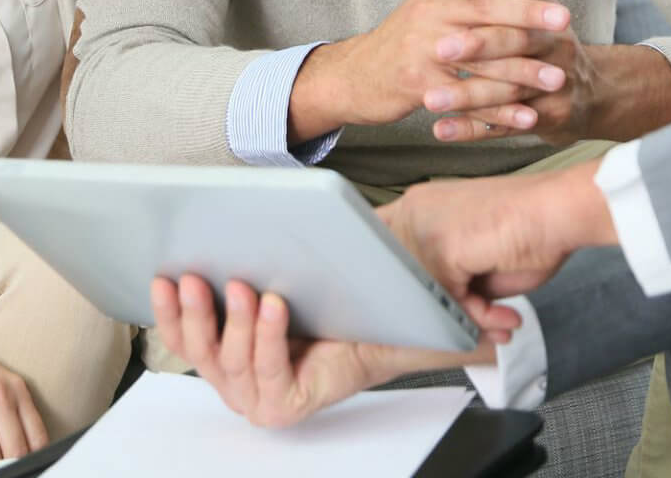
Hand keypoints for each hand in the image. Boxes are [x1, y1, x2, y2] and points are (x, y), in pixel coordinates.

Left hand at [149, 275, 498, 428]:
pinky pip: (183, 336)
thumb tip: (505, 328)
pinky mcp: (212, 343)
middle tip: (240, 283)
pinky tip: (165, 281)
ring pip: (200, 351)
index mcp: (305, 393)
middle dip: (229, 326)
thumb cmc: (380, 318)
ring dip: (192, 316)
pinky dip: (170, 310)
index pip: (274, 386)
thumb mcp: (422, 329)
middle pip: (230, 368)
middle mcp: (263, 391)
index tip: (277, 302)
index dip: (267, 347)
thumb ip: (465, 333)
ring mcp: (232, 370)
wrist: (353, 302)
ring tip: (195, 278)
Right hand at [292, 0, 572, 138]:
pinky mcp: (419, 83)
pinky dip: (500, 111)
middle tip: (566, 21)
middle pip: (488, 7)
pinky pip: (468, 99)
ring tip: (557, 79)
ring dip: (523, 70)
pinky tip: (527, 118)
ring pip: (482, 56)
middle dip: (530, 13)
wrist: (356, 75)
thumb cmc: (410, 40)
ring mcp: (424, 46)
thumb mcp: (440, 5)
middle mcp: (432, 9)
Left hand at [377, 163, 617, 309]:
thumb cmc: (529, 231)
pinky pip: (450, 302)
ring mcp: (424, 228)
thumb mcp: (477, 262)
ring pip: (427, 295)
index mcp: (422, 206)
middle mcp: (416, 211)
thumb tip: (437, 315)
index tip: (445, 306)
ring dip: (466, 317)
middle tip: (483, 322)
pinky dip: (479, 317)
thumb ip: (449, 281)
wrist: (558, 213)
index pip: (387, 252)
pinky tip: (504, 316)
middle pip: (401, 279)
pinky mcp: (442, 248)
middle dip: (443, 308)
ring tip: (500, 321)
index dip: (407, 284)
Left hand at [427, 0, 605, 143]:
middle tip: (438, 49)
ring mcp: (557, 83)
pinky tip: (441, 130)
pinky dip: (472, 129)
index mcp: (548, 12)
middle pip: (515, 41)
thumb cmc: (548, 49)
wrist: (595, 95)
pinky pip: (507, 126)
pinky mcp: (551, 117)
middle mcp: (557, 45)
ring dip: (467, 96)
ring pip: (508, 89)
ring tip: (430, 101)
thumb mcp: (537, 16)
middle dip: (476, 45)